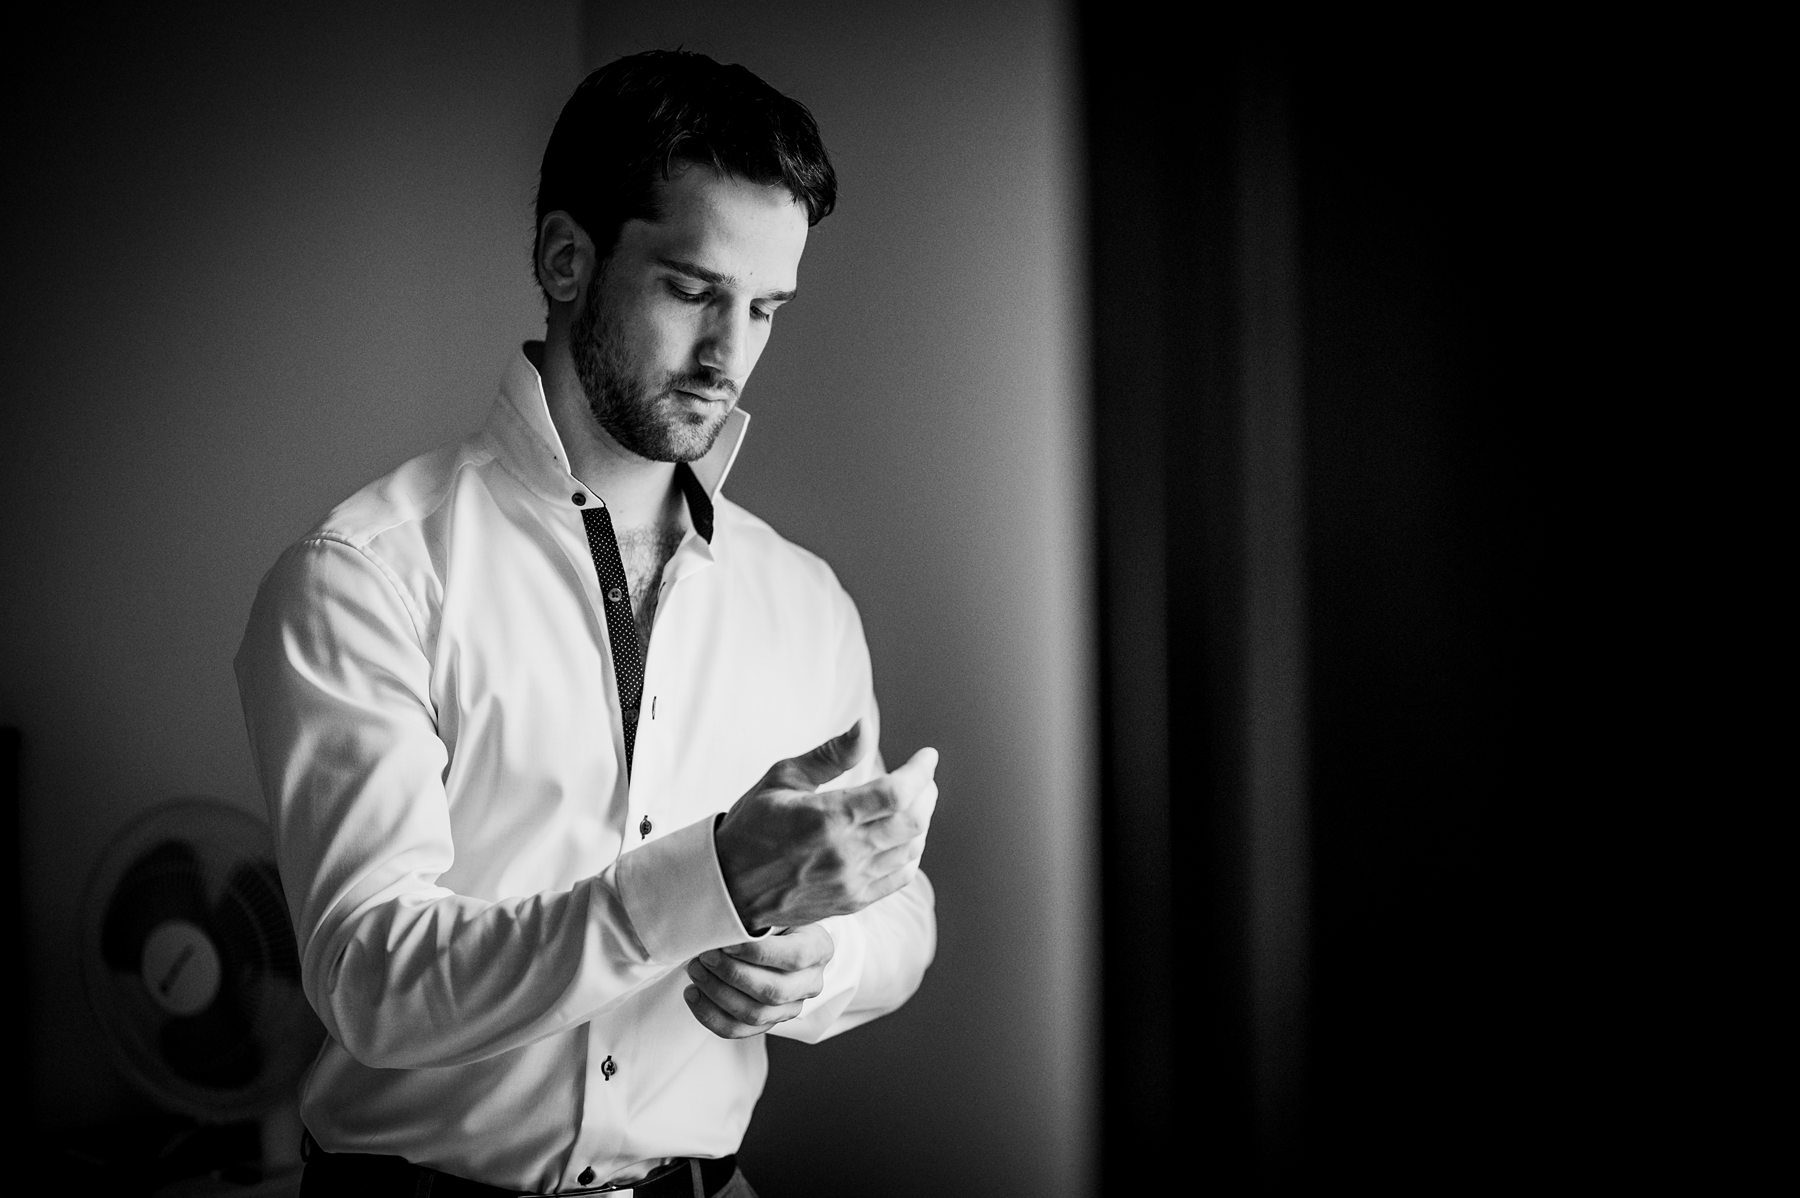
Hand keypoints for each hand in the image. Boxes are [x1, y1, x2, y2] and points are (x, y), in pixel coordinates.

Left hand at [683, 924, 835, 1038]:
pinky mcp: (769, 1021)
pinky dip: (710, 1015)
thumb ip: (761, 913)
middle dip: (732, 975)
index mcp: (819, 949)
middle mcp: (810, 983)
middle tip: (704, 957)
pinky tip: (693, 994)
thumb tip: (728, 919)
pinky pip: (738, 1029)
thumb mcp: (777, 909)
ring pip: (754, 1014)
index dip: (758, 953)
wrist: (782, 937)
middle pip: (772, 991)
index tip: (726, 943)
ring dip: (717, 994)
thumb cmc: (775, 918)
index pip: (794, 957)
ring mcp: (791, 1007)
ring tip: (696, 971)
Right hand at [714, 721, 937, 930]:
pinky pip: (900, 877)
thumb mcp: (783, 778)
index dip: (920, 771)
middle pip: (913, 821)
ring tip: (916, 803)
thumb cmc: (753, 824)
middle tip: (923, 778)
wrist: (729, 886)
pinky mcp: (852, 901)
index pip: (896, 793)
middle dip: (926, 793)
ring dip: (921, 822)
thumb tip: (866, 726)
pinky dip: (911, 853)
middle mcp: (846, 852)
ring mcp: (852, 881)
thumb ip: (831, 755)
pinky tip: (905, 838)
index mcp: (828, 817)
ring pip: (911, 849)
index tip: (926, 757)